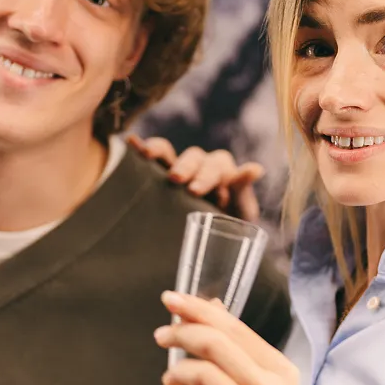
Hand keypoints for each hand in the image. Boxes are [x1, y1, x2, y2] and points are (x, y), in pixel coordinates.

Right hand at [126, 135, 265, 220]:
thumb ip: (243, 192)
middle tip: (176, 180)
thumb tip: (255, 168)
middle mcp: (200, 166)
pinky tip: (129, 143)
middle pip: (194, 157)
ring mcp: (176, 169)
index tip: (196, 191)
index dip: (208, 175)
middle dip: (185, 167)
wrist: (208, 242)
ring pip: (169, 152)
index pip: (217, 165)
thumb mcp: (240, 213)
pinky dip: (139, 148)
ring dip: (159, 151)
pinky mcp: (156, 176)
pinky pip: (148, 159)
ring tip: (146, 157)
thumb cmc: (228, 226)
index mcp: (223, 174)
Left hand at [155, 290, 305, 384]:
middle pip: (217, 345)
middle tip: (161, 336)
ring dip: (177, 371)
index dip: (198, 309)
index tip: (170, 300)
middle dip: (181, 333)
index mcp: (278, 369)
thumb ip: (237, 348)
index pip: (232, 328)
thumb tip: (211, 307)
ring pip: (204, 376)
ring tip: (170, 379)